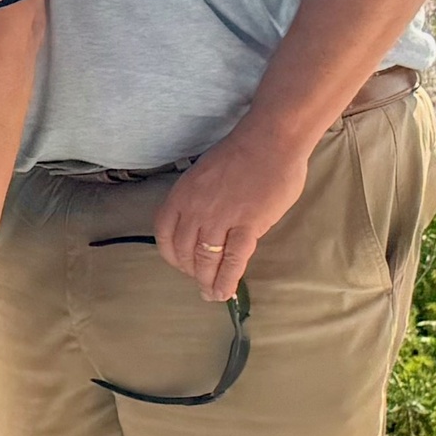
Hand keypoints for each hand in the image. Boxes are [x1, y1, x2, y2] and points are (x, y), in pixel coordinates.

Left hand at [152, 125, 309, 300]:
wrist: (271, 141)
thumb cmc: (241, 154)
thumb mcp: (204, 175)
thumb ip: (199, 200)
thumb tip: (205, 225)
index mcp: (181, 195)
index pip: (164, 233)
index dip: (171, 254)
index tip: (180, 264)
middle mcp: (195, 209)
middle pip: (184, 251)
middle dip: (191, 271)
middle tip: (200, 281)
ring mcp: (220, 218)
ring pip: (206, 259)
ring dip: (207, 281)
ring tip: (211, 294)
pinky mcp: (247, 225)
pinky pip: (233, 260)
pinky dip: (227, 279)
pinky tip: (225, 293)